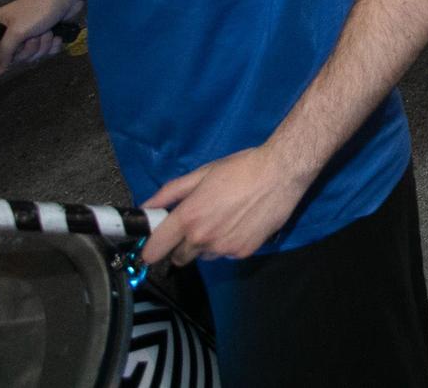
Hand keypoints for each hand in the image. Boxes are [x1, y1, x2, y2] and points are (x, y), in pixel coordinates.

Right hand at [0, 0, 81, 75]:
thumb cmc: (37, 11)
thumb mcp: (16, 31)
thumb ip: (3, 52)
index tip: (12, 51)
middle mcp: (8, 32)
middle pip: (12, 58)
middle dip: (28, 49)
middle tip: (33, 36)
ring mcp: (25, 36)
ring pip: (30, 56)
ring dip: (42, 45)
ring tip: (46, 31)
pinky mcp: (42, 38)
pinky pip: (44, 53)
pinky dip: (52, 45)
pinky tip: (55, 34)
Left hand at [141, 145, 312, 265]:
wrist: (280, 173)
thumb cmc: (240, 168)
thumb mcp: (201, 174)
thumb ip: (170, 192)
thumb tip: (147, 206)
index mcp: (189, 217)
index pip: (155, 249)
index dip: (150, 250)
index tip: (151, 249)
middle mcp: (203, 238)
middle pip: (179, 258)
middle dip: (181, 246)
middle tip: (195, 226)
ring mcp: (224, 248)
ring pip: (204, 256)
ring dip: (206, 246)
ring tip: (223, 222)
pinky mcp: (243, 253)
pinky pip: (226, 255)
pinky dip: (228, 244)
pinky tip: (240, 224)